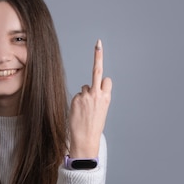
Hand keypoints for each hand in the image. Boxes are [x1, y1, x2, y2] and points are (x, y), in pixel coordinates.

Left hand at [68, 39, 111, 158]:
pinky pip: (77, 95)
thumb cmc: (94, 126)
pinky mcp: (76, 99)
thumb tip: (88, 89)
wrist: (85, 139)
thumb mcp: (101, 111)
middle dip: (98, 56)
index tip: (102, 56)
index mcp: (107, 97)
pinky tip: (79, 112)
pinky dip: (78, 102)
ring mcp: (86, 96)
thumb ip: (98, 98)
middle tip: (98, 44)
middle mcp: (97, 94)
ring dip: (84, 96)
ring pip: (85, 87)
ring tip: (85, 111)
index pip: (106, 80)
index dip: (103, 83)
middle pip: (97, 71)